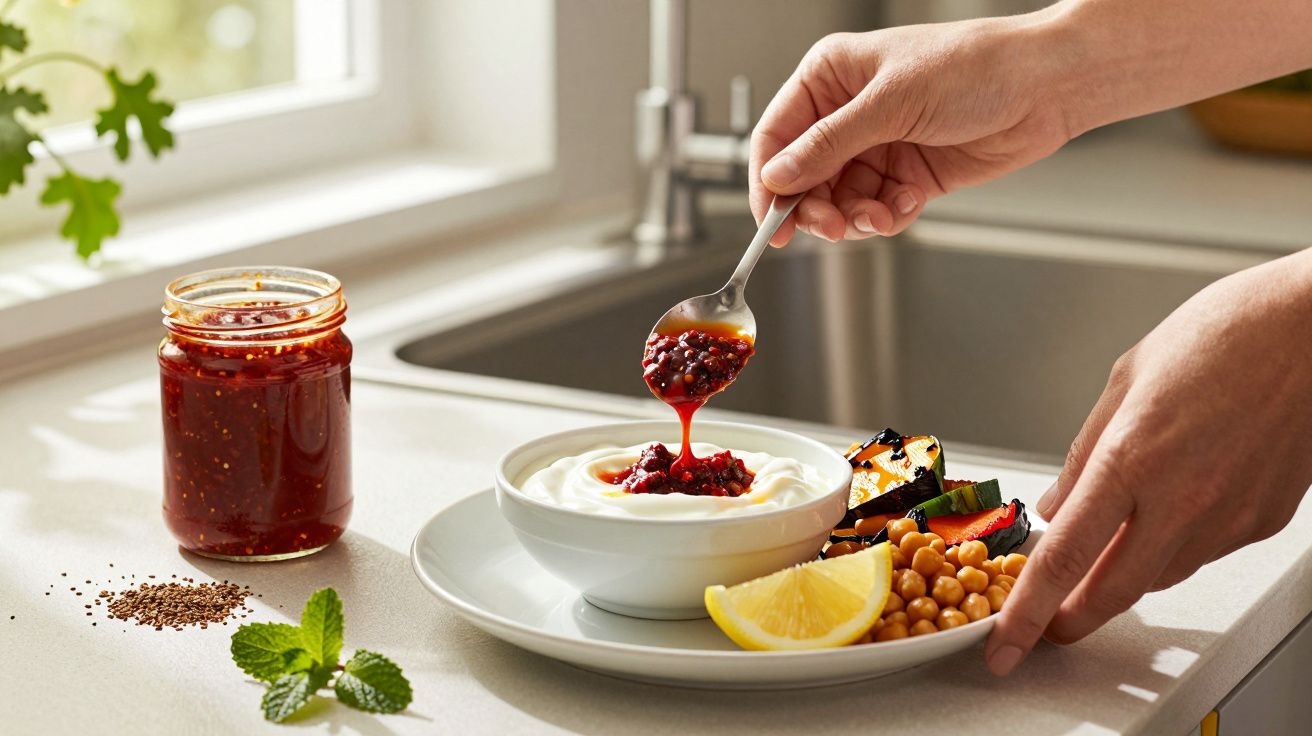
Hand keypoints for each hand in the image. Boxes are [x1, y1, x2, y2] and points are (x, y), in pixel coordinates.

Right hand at [748, 13, 1073, 244]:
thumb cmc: (975, 67)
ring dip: (855, 217)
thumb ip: (828, 144)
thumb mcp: (891, 103)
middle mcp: (848, 113)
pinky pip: (876, 209)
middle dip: (816, 208)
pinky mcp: (906, 175)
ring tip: (879, 215)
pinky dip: (887, 216)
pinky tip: (907, 204)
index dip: (769, 183)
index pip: (777, 137)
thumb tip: (778, 176)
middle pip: (804, 178)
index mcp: (831, 78)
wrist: (1045, 87)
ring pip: (839, 201)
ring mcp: (877, 146)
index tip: (771, 223)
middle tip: (832, 227)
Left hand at [985, 249, 1311, 674]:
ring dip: (1120, 578)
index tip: (1006, 644)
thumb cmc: (1220, 336)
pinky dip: (1170, 548)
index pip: (1065, 558)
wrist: (1311, 328)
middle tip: (1045, 622)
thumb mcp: (1124, 381)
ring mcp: (1228, 517)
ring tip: (1102, 552)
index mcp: (1131, 458)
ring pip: (1157, 578)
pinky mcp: (1263, 522)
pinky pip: (1201, 555)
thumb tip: (1054, 507)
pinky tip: (1165, 515)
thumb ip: (1083, 454)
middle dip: (1070, 619)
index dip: (1027, 611)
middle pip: (1111, 592)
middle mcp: (1181, 498)